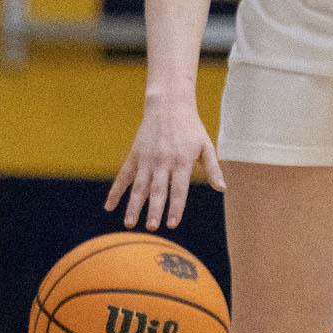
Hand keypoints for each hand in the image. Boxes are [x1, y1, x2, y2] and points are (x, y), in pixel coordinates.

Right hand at [105, 98, 226, 229]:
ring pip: (139, 186)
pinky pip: (123, 176)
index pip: (178, 189)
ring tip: (129, 224)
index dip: (175, 207)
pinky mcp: (135, 155)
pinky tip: (109, 206)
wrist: (169, 104)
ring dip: (133, 205)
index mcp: (182, 161)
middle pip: (158, 190)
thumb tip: (222, 189)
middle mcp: (163, 161)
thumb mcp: (206, 146)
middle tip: (151, 227)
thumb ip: (213, 168)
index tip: (172, 224)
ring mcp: (147, 158)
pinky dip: (115, 191)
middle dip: (154, 210)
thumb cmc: (191, 128)